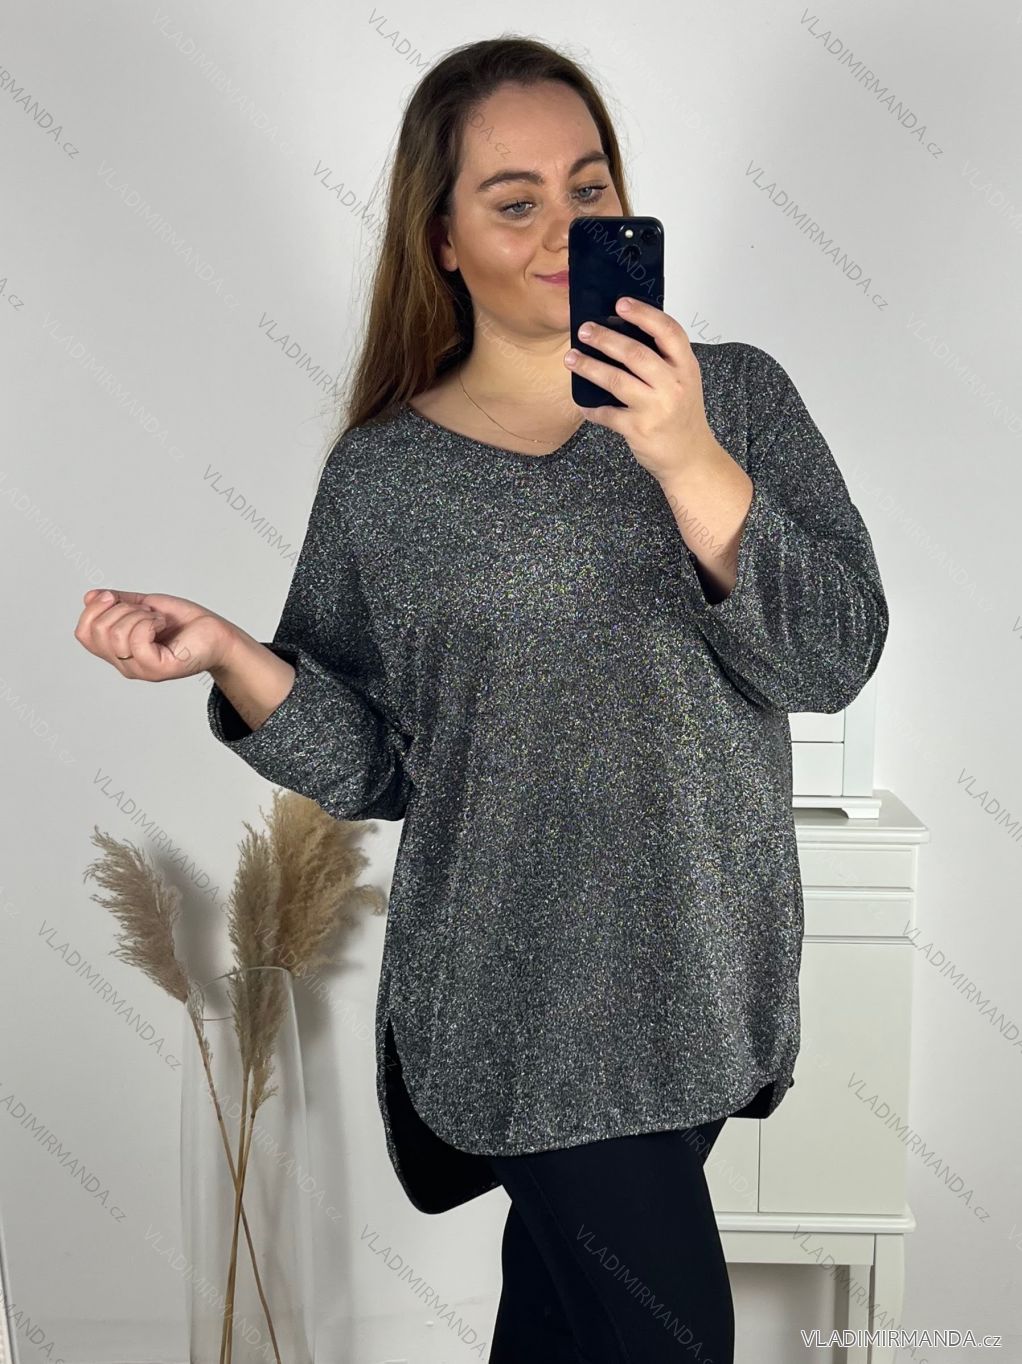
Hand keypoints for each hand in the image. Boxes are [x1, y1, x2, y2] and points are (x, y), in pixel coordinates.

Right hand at [74, 589, 241, 680]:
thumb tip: (89, 597)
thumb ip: (118, 603)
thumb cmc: (185, 623)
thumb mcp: (144, 605)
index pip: (83, 633)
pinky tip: (162, 624)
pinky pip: (137, 640)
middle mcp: (125, 664)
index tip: (115, 597)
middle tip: (146, 611)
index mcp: (117, 651)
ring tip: (157, 619)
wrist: (216, 633)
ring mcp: (141, 669)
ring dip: (138, 615)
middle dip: (120, 609)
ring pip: (116, 634)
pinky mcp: (159, 669)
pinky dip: (149, 622)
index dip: (93, 609)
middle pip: (96, 631)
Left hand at [564, 297, 717, 481]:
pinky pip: (608, 414)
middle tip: (584, 330)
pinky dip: (592, 408)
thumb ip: (663, 360)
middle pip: (636, 354)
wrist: (690, 458)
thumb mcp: (684, 382)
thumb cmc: (682, 416)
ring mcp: (656, 408)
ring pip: (617, 380)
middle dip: (605, 339)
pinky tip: (582, 403)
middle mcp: (673, 385)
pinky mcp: (639, 429)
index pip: (669, 332)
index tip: (620, 303)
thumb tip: (622, 333)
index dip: (644, 315)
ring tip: (571, 358)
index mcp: (686, 368)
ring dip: (590, 367)